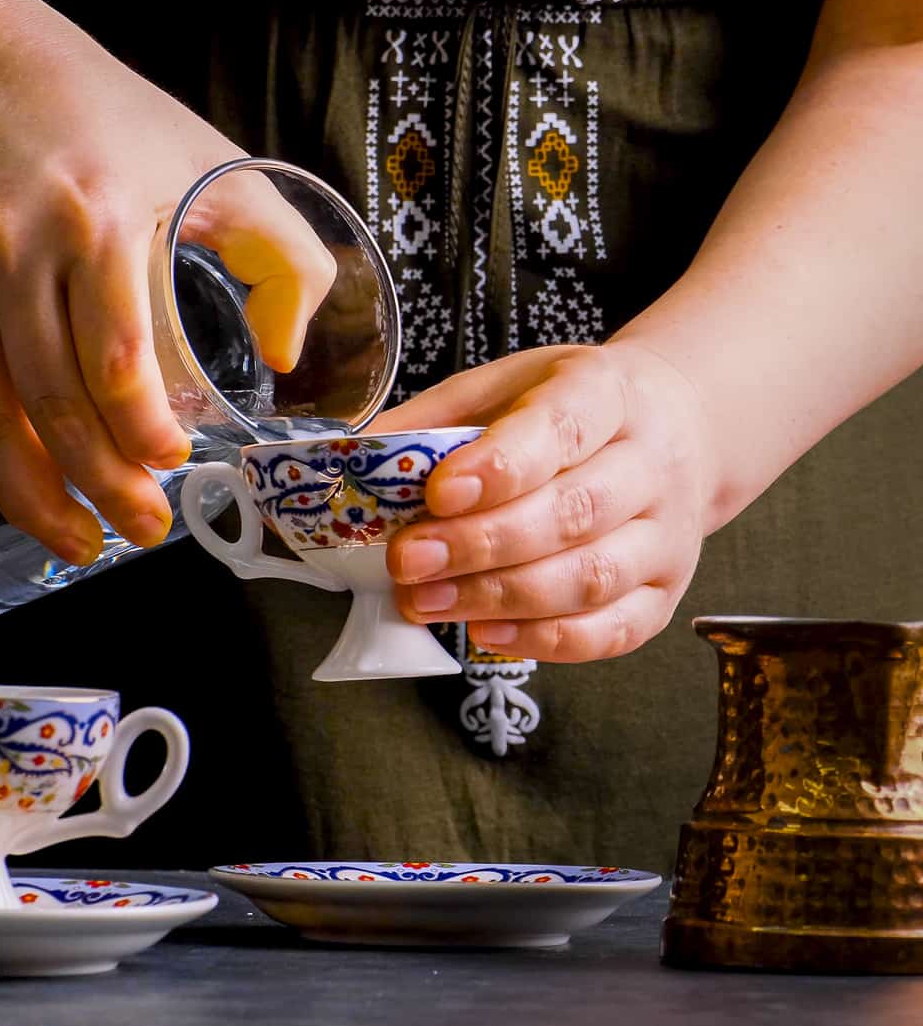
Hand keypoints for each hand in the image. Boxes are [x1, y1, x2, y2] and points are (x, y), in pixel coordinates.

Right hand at [0, 0, 332, 562]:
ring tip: (78, 543)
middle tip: (143, 528)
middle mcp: (12, 247)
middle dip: (103, 487)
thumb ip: (283, 255)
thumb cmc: (102, 114)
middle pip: (53, 404)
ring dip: (32, 498)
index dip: (145, 434)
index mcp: (99, 217)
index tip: (173, 462)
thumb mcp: (215, 161)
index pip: (116, 362)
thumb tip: (286, 356)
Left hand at [373, 342, 712, 661]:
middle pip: (575, 512)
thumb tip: (350, 461)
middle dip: (480, 545)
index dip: (501, 465)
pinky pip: (613, 631)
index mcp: (606, 393)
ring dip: (500, 599)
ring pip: (591, 577)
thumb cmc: (566, 411)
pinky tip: (486, 633)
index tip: (439, 493)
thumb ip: (434, 421)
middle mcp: (650, 464)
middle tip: (408, 562)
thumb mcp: (504, 385)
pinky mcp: (664, 591)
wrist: (676, 428)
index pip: (562, 428)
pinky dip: (546, 641)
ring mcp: (665, 534)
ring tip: (427, 603)